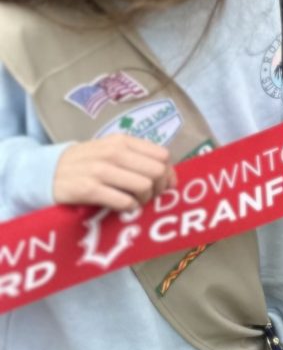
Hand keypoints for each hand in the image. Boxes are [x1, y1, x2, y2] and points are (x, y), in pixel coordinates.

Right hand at [52, 135, 173, 211]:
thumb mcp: (111, 150)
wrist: (46, 171)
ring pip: (143, 186)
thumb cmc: (86, 162)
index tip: (164, 185)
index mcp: (122, 141)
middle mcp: (113, 153)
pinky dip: (129, 207)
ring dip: (144, 199)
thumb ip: (138, 157)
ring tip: (136, 202)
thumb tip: (170, 177)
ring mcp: (100, 170)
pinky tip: (124, 207)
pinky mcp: (88, 189)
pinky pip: (123, 201)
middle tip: (150, 196)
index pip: (162, 155)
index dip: (168, 173)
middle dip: (159, 188)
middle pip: (157, 171)